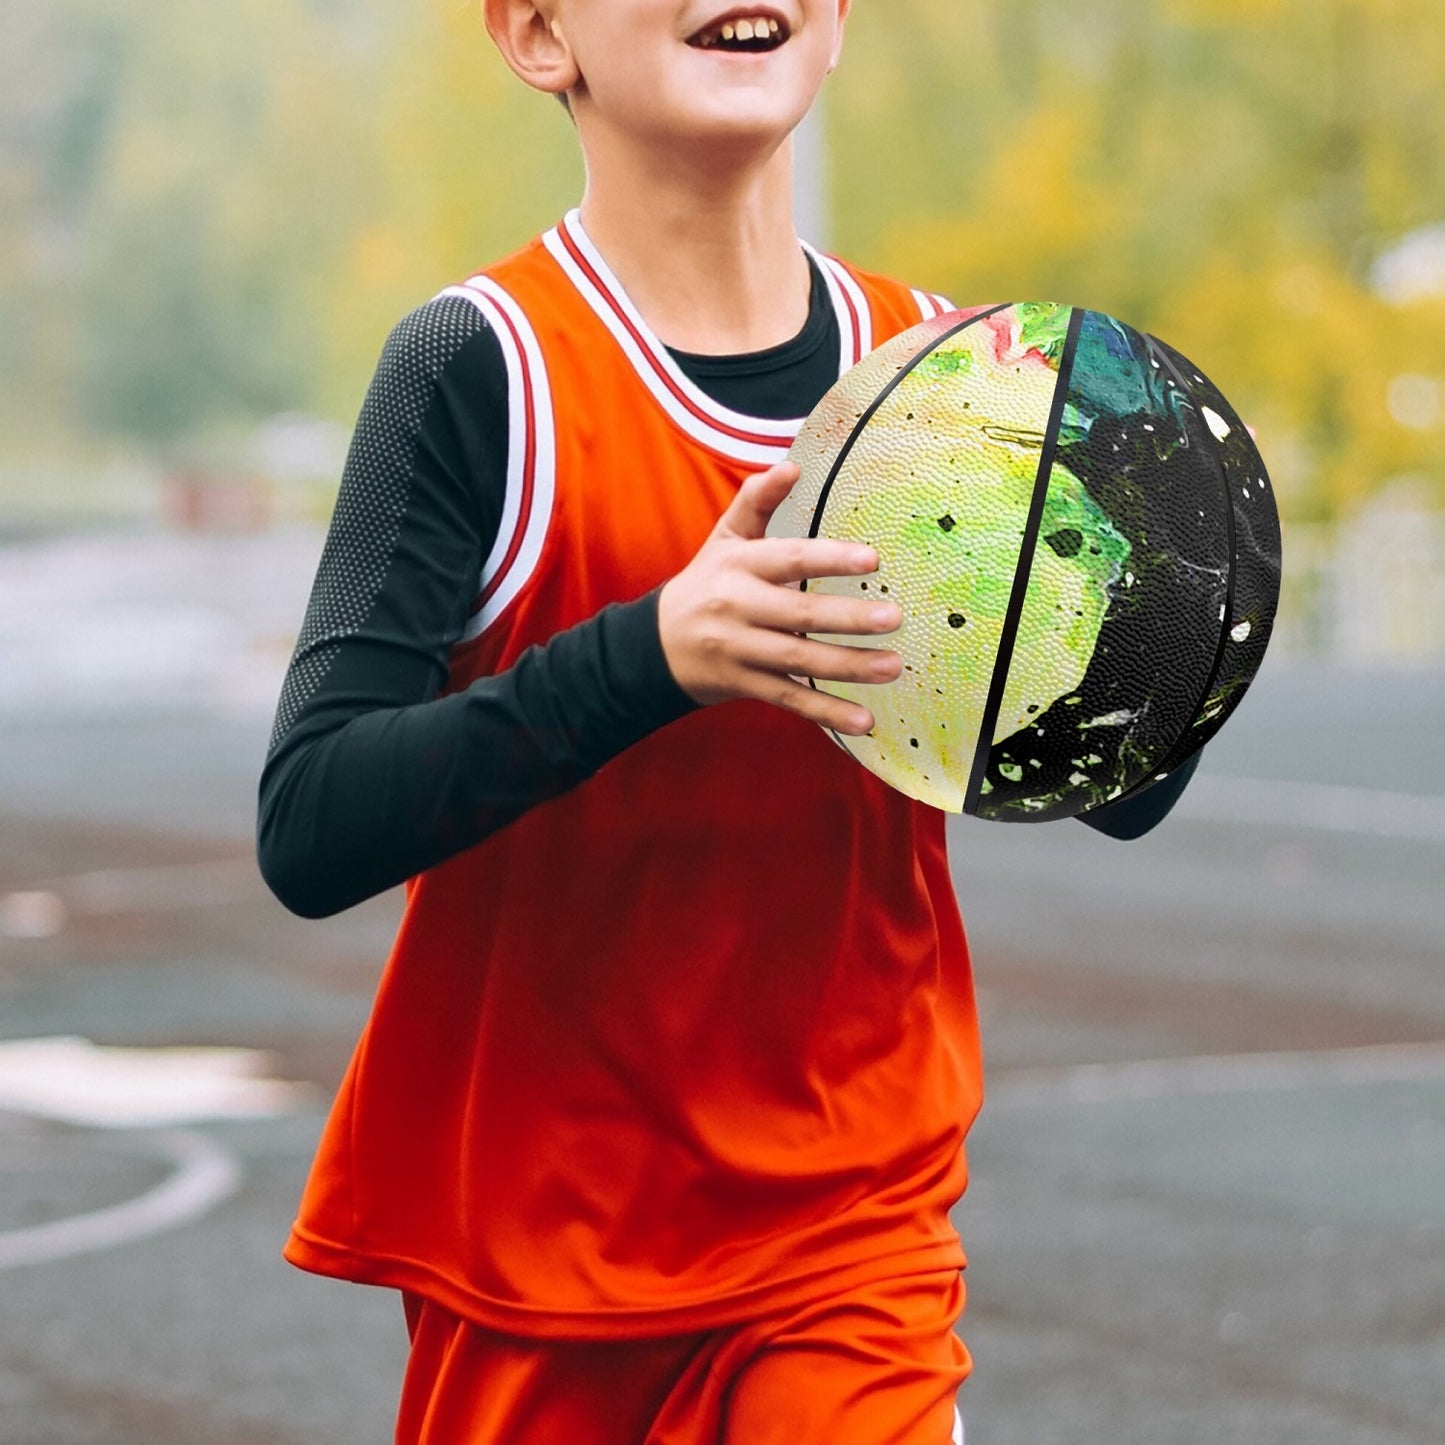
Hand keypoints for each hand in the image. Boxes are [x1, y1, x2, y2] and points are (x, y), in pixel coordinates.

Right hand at [657, 460, 902, 735]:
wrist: (654, 645)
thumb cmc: (706, 583)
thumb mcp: (724, 539)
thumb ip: (757, 501)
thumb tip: (791, 464)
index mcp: (738, 565)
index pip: (787, 558)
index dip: (828, 558)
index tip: (871, 558)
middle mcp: (737, 608)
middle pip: (799, 614)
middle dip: (848, 617)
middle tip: (894, 617)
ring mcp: (740, 650)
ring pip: (799, 660)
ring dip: (849, 666)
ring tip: (893, 667)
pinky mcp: (745, 685)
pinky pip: (790, 699)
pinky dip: (826, 712)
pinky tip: (863, 720)